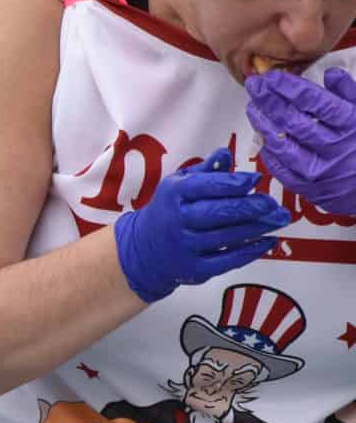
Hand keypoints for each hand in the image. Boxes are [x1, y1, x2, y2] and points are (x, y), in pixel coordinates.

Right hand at [113, 148, 288, 303]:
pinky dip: (251, 251)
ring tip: (280, 219)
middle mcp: (177, 220)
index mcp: (174, 194)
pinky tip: (268, 241)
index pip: (207, 185)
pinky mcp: (195, 269)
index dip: (234, 182)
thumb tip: (225, 154)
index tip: (256, 180)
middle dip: (250, 207)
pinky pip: (227, 260)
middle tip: (273, 204)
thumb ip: (205, 171)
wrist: (142, 249)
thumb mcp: (179, 185)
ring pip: (227, 236)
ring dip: (257, 227)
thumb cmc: (169, 210)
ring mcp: (185, 246)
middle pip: (218, 212)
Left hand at [249, 67, 355, 212]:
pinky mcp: (308, 187)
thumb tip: (331, 74)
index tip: (272, 76)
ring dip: (264, 124)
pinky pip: (281, 169)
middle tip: (255, 86)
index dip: (291, 88)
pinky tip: (262, 137)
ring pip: (283, 145)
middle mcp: (334, 148)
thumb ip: (350, 93)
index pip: (316, 102)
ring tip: (253, 107)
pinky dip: (269, 152)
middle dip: (270, 101)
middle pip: (295, 121)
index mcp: (351, 125)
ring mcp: (320, 170)